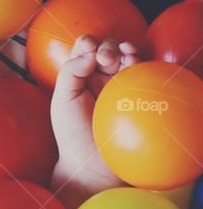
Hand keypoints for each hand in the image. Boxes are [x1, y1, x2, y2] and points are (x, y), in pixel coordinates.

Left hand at [49, 35, 139, 208]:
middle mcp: (101, 78)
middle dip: (109, 45)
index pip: (86, 48)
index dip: (89, 42)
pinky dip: (144, 65)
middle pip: (109, 49)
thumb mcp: (62, 99)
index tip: (90, 50)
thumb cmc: (73, 134)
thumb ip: (71, 71)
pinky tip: (139, 63)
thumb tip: (91, 51)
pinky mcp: (139, 101)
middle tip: (105, 57)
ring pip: (128, 59)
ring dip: (128, 49)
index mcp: (81, 75)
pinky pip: (145, 78)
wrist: (93, 166)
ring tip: (127, 53)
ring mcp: (121, 89)